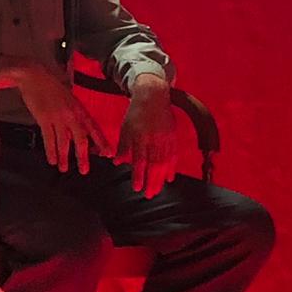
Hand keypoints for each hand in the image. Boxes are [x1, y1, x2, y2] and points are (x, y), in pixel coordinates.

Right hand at [0, 60, 110, 172]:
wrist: (34, 75)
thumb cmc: (51, 86)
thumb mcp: (68, 98)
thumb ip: (74, 112)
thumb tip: (79, 127)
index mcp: (79, 109)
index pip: (93, 128)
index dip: (101, 142)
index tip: (108, 154)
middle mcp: (71, 115)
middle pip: (81, 139)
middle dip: (83, 156)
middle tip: (84, 170)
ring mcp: (57, 117)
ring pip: (64, 142)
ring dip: (64, 157)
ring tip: (64, 169)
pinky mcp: (44, 119)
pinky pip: (49, 139)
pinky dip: (51, 151)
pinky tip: (52, 160)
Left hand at [115, 81, 177, 197]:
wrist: (153, 96)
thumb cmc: (136, 113)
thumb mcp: (125, 127)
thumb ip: (123, 146)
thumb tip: (117, 162)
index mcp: (140, 135)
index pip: (140, 159)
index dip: (139, 175)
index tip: (137, 188)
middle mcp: (155, 138)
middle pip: (155, 164)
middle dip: (153, 181)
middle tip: (149, 195)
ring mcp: (166, 137)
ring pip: (166, 162)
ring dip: (162, 178)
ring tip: (158, 190)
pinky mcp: (174, 136)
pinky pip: (174, 155)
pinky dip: (172, 168)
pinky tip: (169, 179)